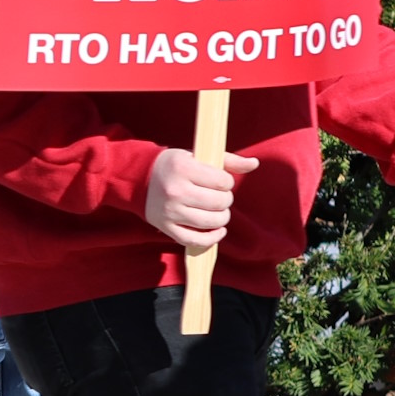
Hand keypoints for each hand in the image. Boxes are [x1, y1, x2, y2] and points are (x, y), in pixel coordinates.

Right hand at [142, 143, 257, 251]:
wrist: (139, 178)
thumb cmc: (174, 165)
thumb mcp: (196, 156)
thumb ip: (227, 160)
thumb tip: (255, 163)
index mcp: (184, 168)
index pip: (222, 181)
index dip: (227, 183)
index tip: (220, 182)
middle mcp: (176, 191)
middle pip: (219, 203)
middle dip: (225, 200)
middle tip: (220, 197)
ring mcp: (170, 211)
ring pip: (211, 222)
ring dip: (222, 218)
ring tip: (219, 211)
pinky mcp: (166, 227)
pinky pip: (196, 240)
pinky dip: (212, 238)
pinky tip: (218, 230)